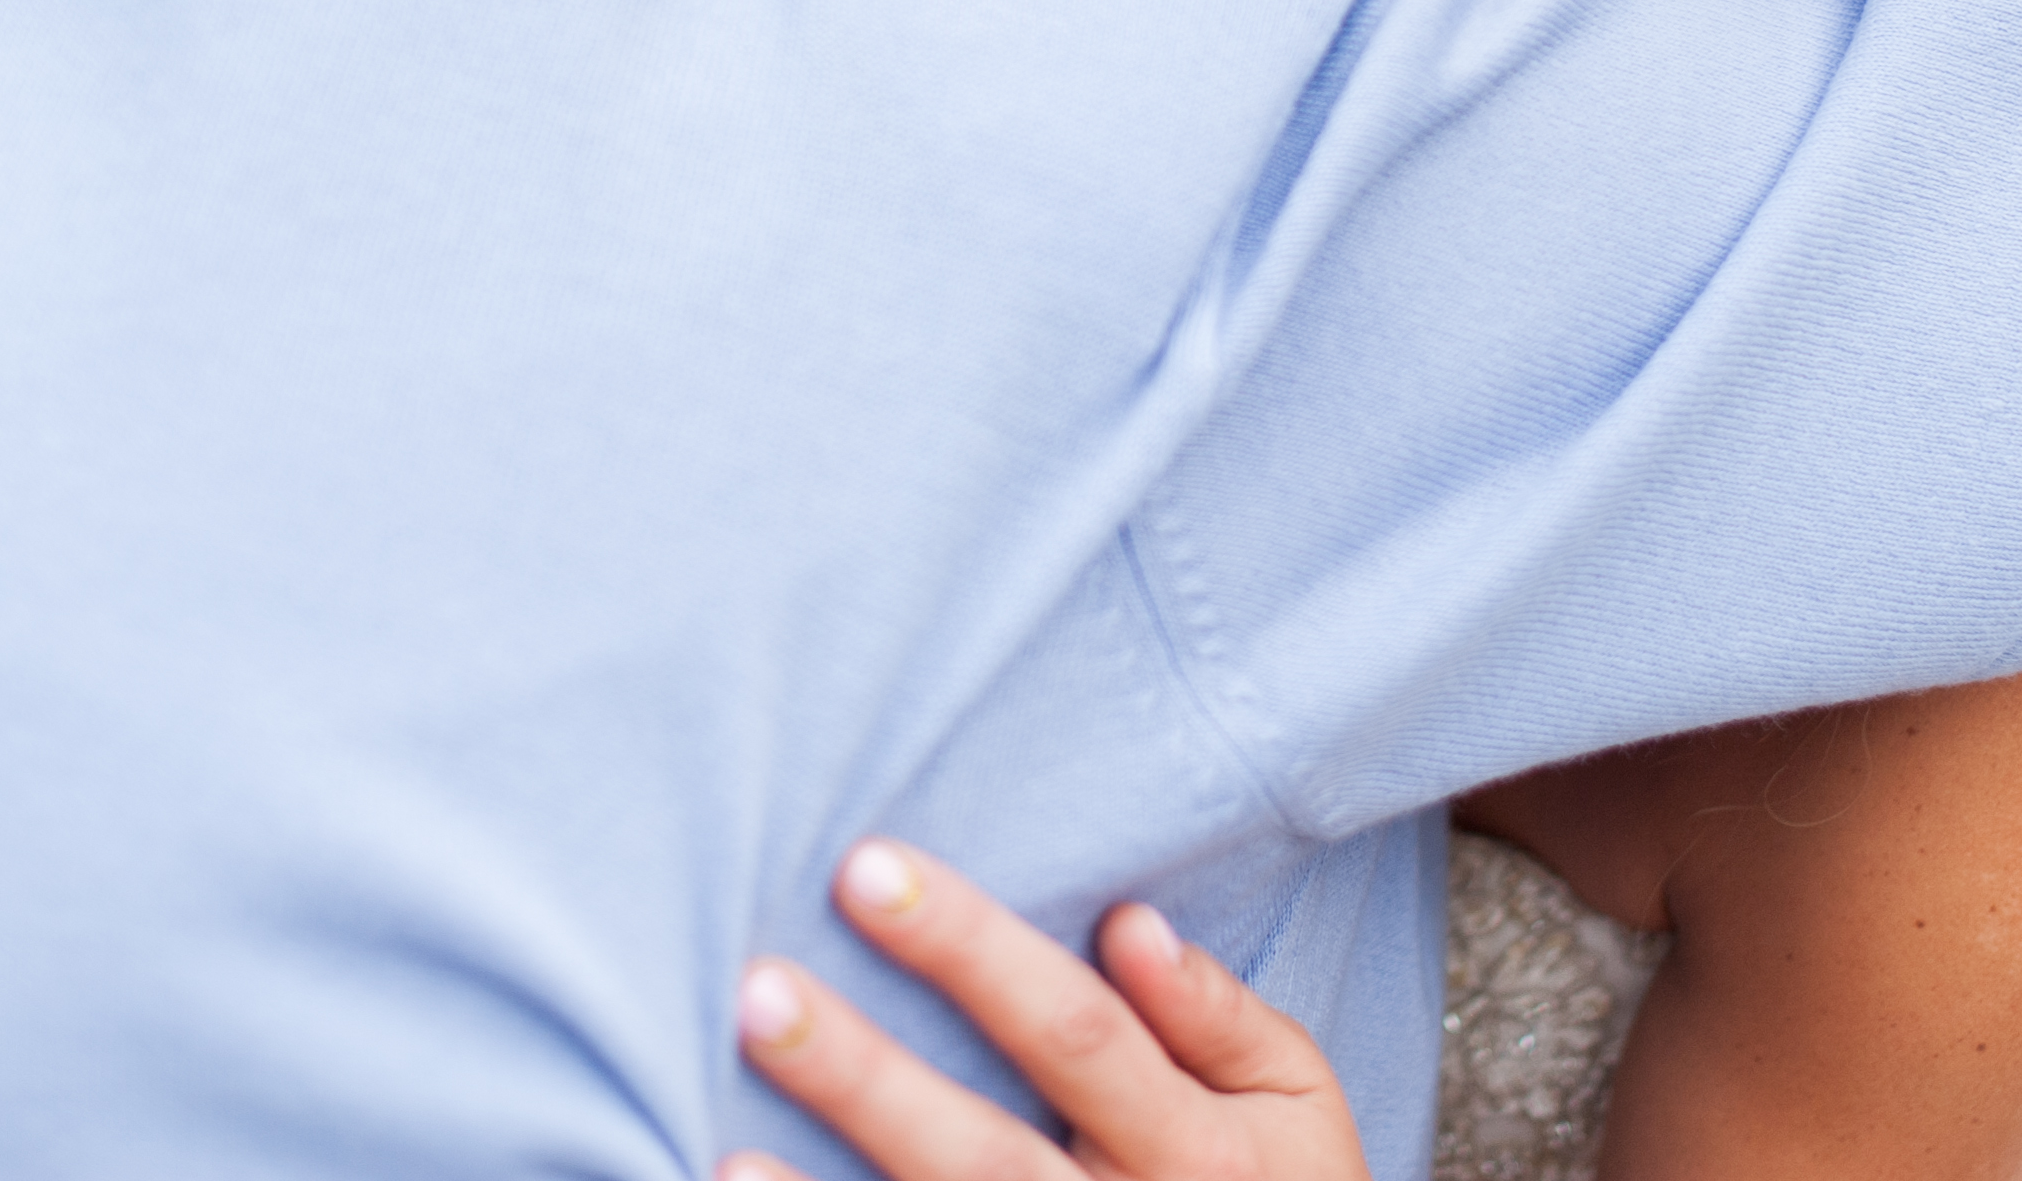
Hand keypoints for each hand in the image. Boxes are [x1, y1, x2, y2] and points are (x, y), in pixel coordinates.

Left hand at [721, 839, 1367, 1180]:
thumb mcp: (1297, 1102)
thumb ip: (1221, 1017)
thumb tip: (1128, 923)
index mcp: (1195, 1150)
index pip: (1073, 1031)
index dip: (972, 953)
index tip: (867, 869)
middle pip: (978, 1154)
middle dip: (867, 1077)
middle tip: (760, 993)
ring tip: (724, 1144)